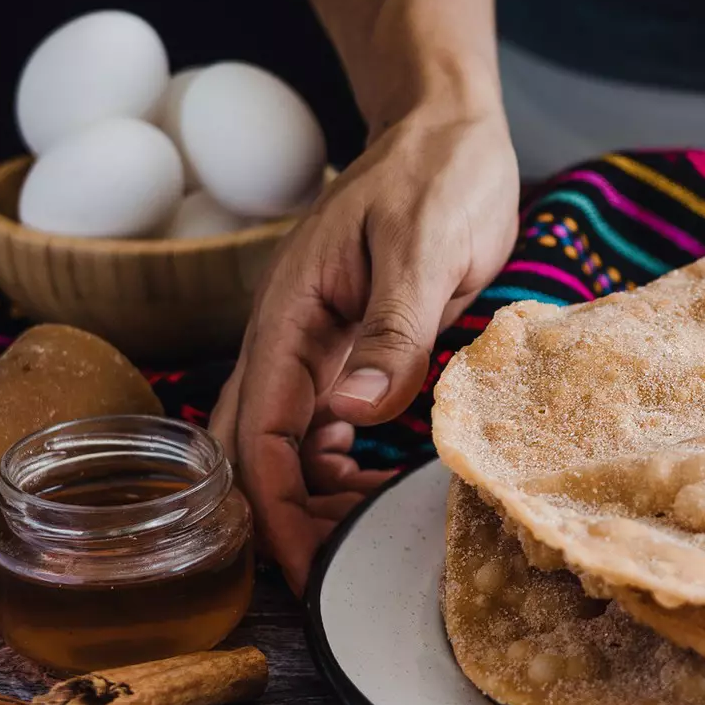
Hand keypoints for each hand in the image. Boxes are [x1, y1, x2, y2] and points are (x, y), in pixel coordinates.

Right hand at [211, 106, 518, 593]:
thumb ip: (392, 330)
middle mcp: (291, 337)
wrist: (447, 126)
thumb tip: (352, 414)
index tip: (307, 570)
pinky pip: (323, 419)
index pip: (259, 435)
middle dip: (281, 519)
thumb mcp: (422, 246)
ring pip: (287, 442)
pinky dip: (336, 464)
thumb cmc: (436, 173)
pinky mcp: (352, 343)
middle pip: (257, 449)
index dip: (273, 510)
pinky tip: (369, 489)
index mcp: (289, 316)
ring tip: (357, 543)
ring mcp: (318, 342)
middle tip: (334, 577)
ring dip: (309, 497)